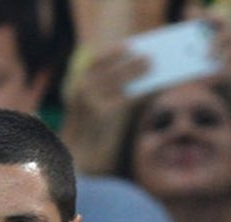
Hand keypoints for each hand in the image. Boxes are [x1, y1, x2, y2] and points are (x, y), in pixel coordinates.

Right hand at [60, 42, 148, 172]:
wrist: (79, 167)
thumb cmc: (89, 143)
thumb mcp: (95, 115)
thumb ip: (110, 95)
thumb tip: (136, 79)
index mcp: (76, 89)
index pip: (95, 62)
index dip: (112, 53)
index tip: (128, 46)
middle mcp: (81, 91)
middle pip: (110, 68)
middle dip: (130, 61)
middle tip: (149, 56)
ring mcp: (91, 101)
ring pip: (120, 79)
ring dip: (137, 70)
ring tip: (153, 65)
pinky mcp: (103, 113)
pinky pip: (127, 97)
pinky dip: (141, 90)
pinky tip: (153, 88)